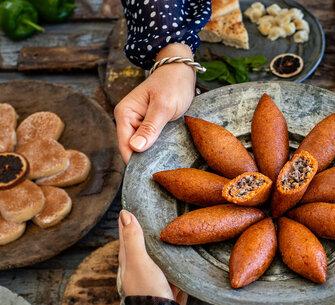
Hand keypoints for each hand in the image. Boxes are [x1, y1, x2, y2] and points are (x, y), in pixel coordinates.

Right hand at [114, 43, 195, 162]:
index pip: (125, 146)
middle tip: (163, 173)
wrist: (181, 70)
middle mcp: (128, 120)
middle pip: (132, 149)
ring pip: (143, 147)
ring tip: (167, 166)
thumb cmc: (173, 84)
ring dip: (153, 155)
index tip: (150, 175)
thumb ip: (150, 127)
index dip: (136, 162)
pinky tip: (169, 156)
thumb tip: (135, 148)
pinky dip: (159, 148)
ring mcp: (139, 124)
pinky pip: (152, 142)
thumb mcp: (164, 106)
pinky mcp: (150, 126)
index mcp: (125, 114)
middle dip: (145, 160)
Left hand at [118, 209, 175, 299]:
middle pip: (141, 241)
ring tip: (169, 223)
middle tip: (151, 209)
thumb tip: (125, 214)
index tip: (131, 204)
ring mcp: (154, 273)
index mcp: (128, 259)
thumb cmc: (147, 290)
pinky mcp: (168, 281)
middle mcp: (139, 265)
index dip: (127, 219)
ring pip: (157, 251)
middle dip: (144, 226)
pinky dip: (174, 253)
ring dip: (161, 240)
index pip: (126, 233)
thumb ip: (134, 239)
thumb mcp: (139, 261)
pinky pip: (171, 262)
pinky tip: (183, 247)